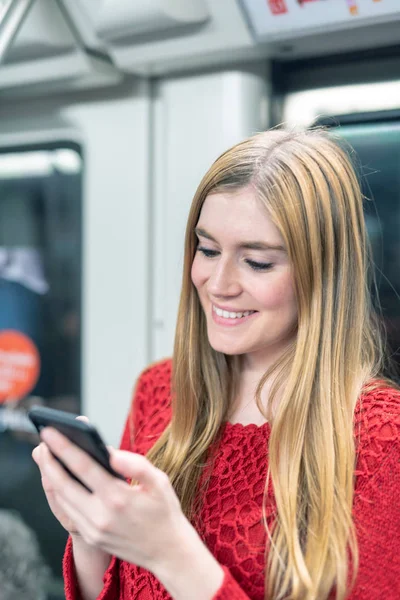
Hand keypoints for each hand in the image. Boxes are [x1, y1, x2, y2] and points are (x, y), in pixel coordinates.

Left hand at [36, 426, 191, 573]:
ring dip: (51, 476)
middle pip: (64, 484)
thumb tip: (110, 453)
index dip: (64, 447)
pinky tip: (58, 477)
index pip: (84, 467)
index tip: (49, 431)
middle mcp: (101, 516)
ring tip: (47, 455)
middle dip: (48, 461)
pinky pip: (69, 511)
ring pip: (62, 499)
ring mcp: (94, 530)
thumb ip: (136, 464)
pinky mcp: (91, 537)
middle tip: (41, 441)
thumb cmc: (164, 510)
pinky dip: (60, 492)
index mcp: (119, 498)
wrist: (168, 551)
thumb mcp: (160, 481)